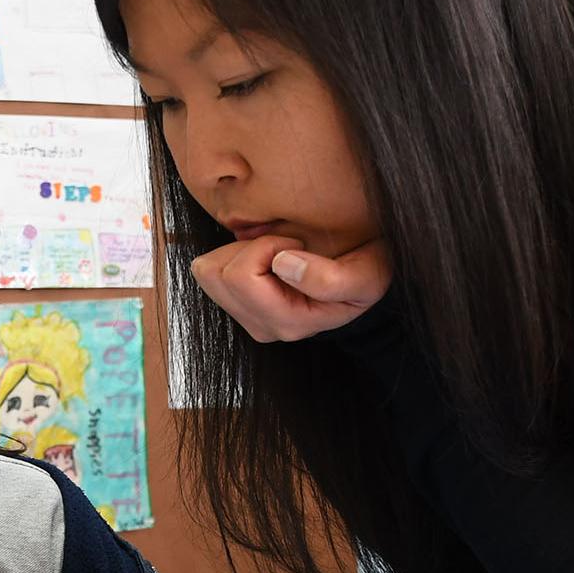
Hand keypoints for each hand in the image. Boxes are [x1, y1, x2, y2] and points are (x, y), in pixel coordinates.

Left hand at [190, 236, 391, 342]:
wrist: (365, 282)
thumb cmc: (366, 274)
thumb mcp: (366, 278)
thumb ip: (329, 279)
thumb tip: (281, 264)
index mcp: (288, 322)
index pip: (242, 276)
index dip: (269, 246)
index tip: (300, 245)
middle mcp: (263, 327)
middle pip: (216, 275)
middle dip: (249, 247)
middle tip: (285, 246)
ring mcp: (247, 318)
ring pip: (207, 272)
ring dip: (239, 251)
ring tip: (275, 252)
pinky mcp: (238, 305)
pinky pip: (209, 271)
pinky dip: (232, 255)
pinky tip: (264, 258)